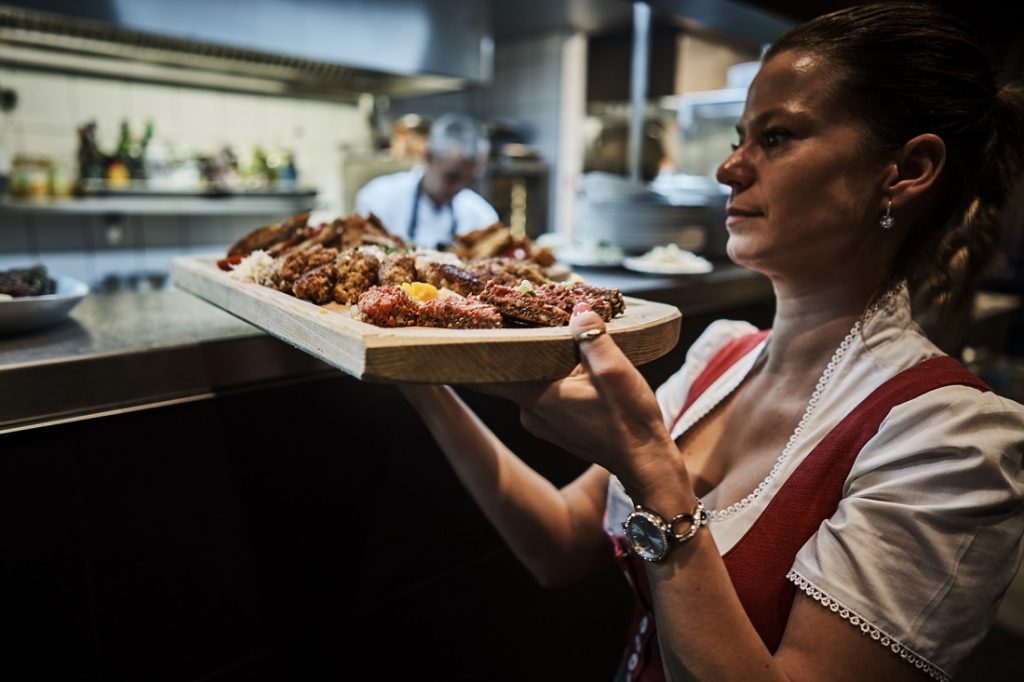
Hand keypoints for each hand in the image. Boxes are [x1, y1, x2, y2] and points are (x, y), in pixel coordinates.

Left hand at [474, 305, 677, 490]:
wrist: (645, 462)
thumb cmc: (630, 422)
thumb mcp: (616, 372)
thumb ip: (592, 338)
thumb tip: (577, 310)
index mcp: (537, 398)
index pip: (484, 376)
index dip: (470, 352)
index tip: (457, 329)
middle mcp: (530, 412)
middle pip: (508, 371)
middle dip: (514, 344)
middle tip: (517, 311)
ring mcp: (541, 421)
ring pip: (527, 380)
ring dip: (536, 358)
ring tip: (552, 330)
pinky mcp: (555, 423)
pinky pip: (541, 391)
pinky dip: (549, 373)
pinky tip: (568, 359)